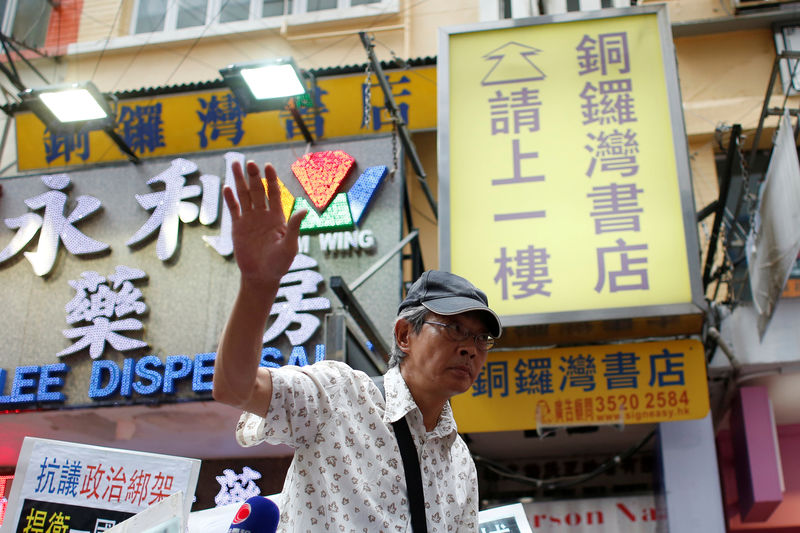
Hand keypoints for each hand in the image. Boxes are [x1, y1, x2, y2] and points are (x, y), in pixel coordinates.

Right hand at [223, 160, 305, 290]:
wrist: (262, 276)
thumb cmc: (280, 263)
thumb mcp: (290, 245)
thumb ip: (294, 227)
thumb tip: (305, 210)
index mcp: (277, 217)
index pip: (273, 193)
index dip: (271, 179)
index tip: (268, 166)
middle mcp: (263, 214)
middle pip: (257, 190)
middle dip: (254, 176)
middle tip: (250, 162)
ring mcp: (249, 220)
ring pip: (244, 196)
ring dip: (240, 181)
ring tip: (235, 164)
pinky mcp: (237, 227)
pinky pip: (234, 210)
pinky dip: (230, 199)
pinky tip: (227, 187)